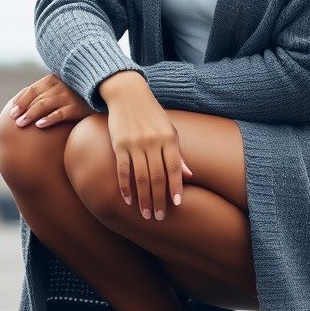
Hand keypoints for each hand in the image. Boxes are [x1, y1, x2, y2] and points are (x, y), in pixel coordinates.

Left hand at [8, 72, 94, 127]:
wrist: (103, 96)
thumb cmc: (77, 95)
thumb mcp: (62, 88)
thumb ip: (47, 92)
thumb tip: (23, 104)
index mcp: (54, 79)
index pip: (32, 89)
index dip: (20, 100)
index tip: (11, 112)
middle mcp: (61, 85)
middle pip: (36, 97)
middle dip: (23, 109)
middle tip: (14, 121)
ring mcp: (70, 96)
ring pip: (45, 104)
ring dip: (31, 114)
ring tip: (21, 124)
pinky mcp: (78, 107)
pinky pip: (60, 113)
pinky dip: (49, 118)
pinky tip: (40, 125)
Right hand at [103, 86, 194, 219]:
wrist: (128, 94)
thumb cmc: (152, 115)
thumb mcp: (169, 130)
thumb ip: (177, 154)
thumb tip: (190, 176)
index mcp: (169, 138)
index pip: (174, 168)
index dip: (175, 187)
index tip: (176, 204)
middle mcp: (153, 141)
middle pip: (157, 176)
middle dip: (159, 198)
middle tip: (159, 217)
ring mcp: (135, 143)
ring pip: (140, 177)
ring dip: (143, 198)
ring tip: (146, 214)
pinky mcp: (119, 144)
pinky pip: (123, 170)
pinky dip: (125, 187)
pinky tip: (128, 200)